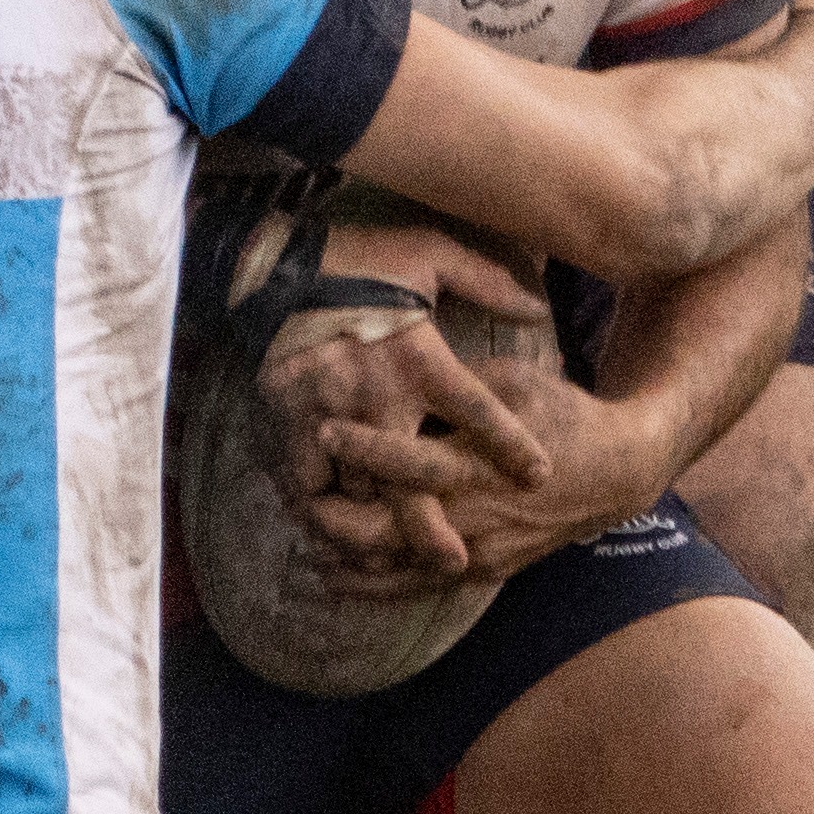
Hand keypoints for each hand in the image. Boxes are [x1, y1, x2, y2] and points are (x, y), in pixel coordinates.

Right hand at [256, 223, 550, 576]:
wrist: (275, 266)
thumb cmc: (359, 261)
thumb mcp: (429, 254)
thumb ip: (486, 281)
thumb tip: (538, 305)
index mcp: (417, 357)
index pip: (474, 409)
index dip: (509, 443)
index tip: (538, 474)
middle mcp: (376, 395)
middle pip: (410, 479)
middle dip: (432, 528)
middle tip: (456, 559)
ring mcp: (329, 416)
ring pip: (359, 491)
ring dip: (376, 526)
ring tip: (395, 557)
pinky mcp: (288, 425)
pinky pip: (306, 485)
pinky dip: (320, 511)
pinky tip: (333, 530)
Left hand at [304, 360, 669, 594]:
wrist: (616, 472)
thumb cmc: (560, 412)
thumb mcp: (512, 380)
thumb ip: (456, 387)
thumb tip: (401, 372)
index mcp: (480, 466)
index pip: (411, 464)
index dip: (365, 449)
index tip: (323, 430)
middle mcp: (474, 517)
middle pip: (388, 533)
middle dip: (335, 519)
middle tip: (295, 496)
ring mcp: (478, 552)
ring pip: (395, 570)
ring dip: (346, 557)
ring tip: (303, 537)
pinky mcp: (482, 571)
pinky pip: (417, 585)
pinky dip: (374, 582)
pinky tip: (338, 571)